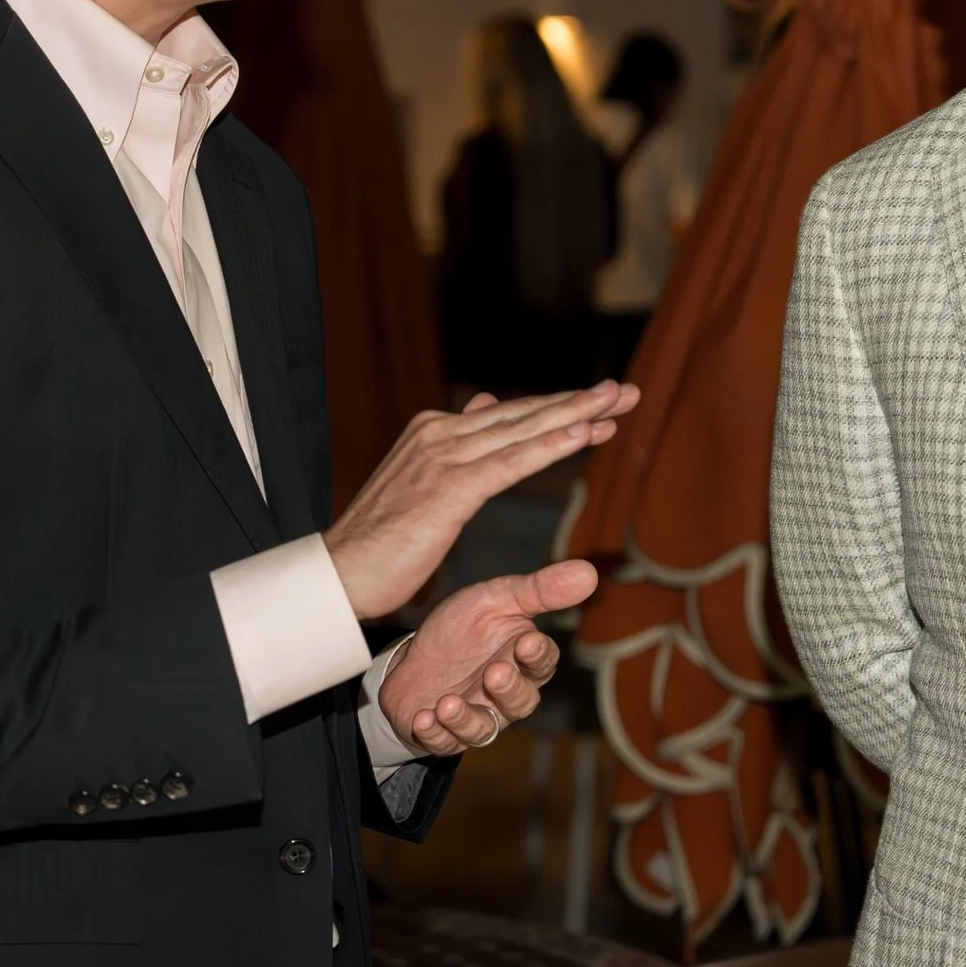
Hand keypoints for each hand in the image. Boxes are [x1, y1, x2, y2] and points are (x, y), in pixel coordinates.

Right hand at [326, 381, 637, 618]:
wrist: (339, 574)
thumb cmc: (381, 541)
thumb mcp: (422, 484)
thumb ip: (458, 446)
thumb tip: (487, 406)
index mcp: (434, 431)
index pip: (510, 415)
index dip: (558, 408)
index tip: (601, 402)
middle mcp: (440, 433)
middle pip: (524, 413)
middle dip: (579, 403)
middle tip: (626, 392)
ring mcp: (443, 457)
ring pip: (523, 430)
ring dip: (575, 416)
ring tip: (616, 402)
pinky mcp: (448, 489)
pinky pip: (510, 464)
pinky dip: (549, 447)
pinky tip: (583, 436)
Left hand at [380, 561, 597, 754]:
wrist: (410, 658)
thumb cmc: (461, 629)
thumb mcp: (495, 600)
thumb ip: (538, 590)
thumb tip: (589, 572)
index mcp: (522, 660)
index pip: (542, 662)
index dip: (537, 656)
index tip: (527, 642)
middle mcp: (504, 694)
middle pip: (521, 702)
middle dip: (509, 689)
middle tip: (493, 672)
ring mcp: (475, 717)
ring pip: (484, 730)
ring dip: (466, 718)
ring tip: (446, 703)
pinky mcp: (444, 735)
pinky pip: (444, 743)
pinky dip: (435, 733)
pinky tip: (422, 717)